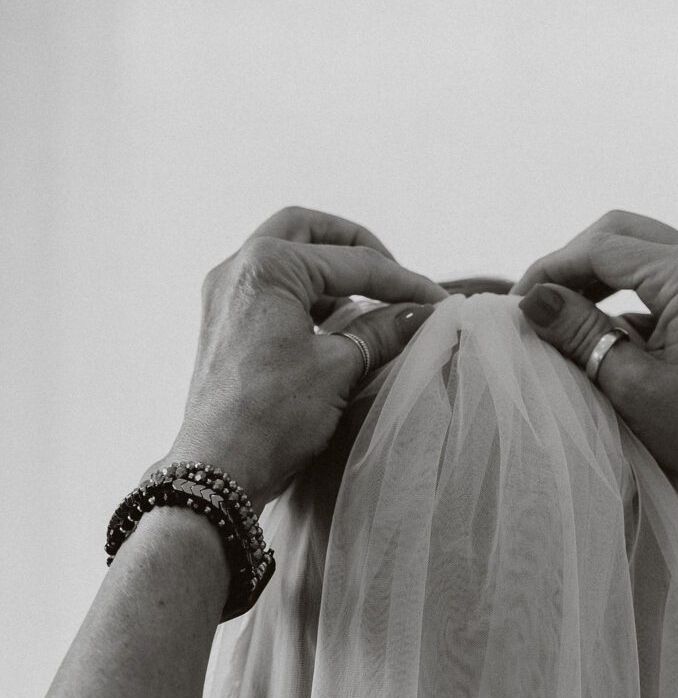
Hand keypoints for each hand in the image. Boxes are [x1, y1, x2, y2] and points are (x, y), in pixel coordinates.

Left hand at [166, 208, 447, 508]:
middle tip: (392, 274)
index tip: (437, 300)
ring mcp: (224, 295)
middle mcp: (238, 268)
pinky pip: (270, 288)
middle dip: (354, 246)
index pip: (352, 262)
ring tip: (368, 301)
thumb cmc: (274, 416)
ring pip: (284, 256)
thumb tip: (419, 314)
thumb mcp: (339, 368)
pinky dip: (306, 295)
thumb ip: (382, 332)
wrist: (220, 468)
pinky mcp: (223, 323)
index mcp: (268, 267)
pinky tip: (334, 323)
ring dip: (328, 270)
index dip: (402, 281)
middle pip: (305, 230)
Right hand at [514, 212, 677, 504]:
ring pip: (644, 246)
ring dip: (600, 273)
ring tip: (564, 312)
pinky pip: (666, 270)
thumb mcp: (630, 386)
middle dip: (573, 263)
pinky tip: (604, 323)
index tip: (519, 302)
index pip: (604, 248)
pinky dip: (630, 288)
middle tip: (538, 302)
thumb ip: (580, 333)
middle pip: (623, 232)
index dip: (553, 269)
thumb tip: (532, 299)